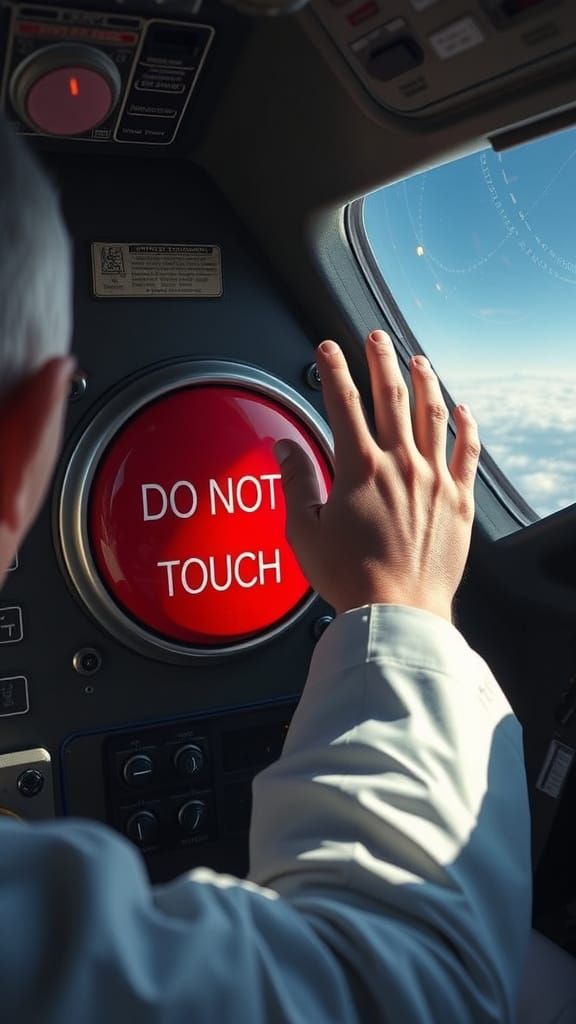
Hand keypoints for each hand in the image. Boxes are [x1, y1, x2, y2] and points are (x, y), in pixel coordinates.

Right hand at [275, 331, 479, 621]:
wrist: (398, 612)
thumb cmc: (350, 578)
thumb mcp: (305, 531)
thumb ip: (296, 482)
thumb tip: (284, 448)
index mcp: (359, 468)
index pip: (343, 403)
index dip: (333, 369)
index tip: (327, 348)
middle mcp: (400, 464)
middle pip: (391, 396)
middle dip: (381, 359)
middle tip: (376, 336)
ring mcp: (433, 480)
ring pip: (431, 415)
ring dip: (424, 381)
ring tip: (417, 359)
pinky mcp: (458, 501)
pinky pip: (467, 453)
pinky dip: (465, 427)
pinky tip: (462, 409)